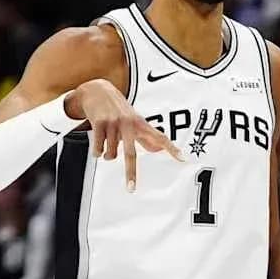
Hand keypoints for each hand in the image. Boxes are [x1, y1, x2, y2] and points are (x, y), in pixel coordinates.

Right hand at [67, 78, 183, 190]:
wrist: (96, 90)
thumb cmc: (118, 109)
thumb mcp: (134, 121)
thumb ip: (145, 136)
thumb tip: (158, 150)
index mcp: (141, 124)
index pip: (160, 137)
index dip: (172, 148)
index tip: (182, 159)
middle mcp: (129, 123)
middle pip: (131, 153)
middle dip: (131, 173)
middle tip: (131, 188)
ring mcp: (114, 122)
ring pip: (111, 154)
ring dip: (107, 156)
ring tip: (106, 148)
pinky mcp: (99, 122)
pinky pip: (98, 148)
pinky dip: (97, 152)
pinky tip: (97, 147)